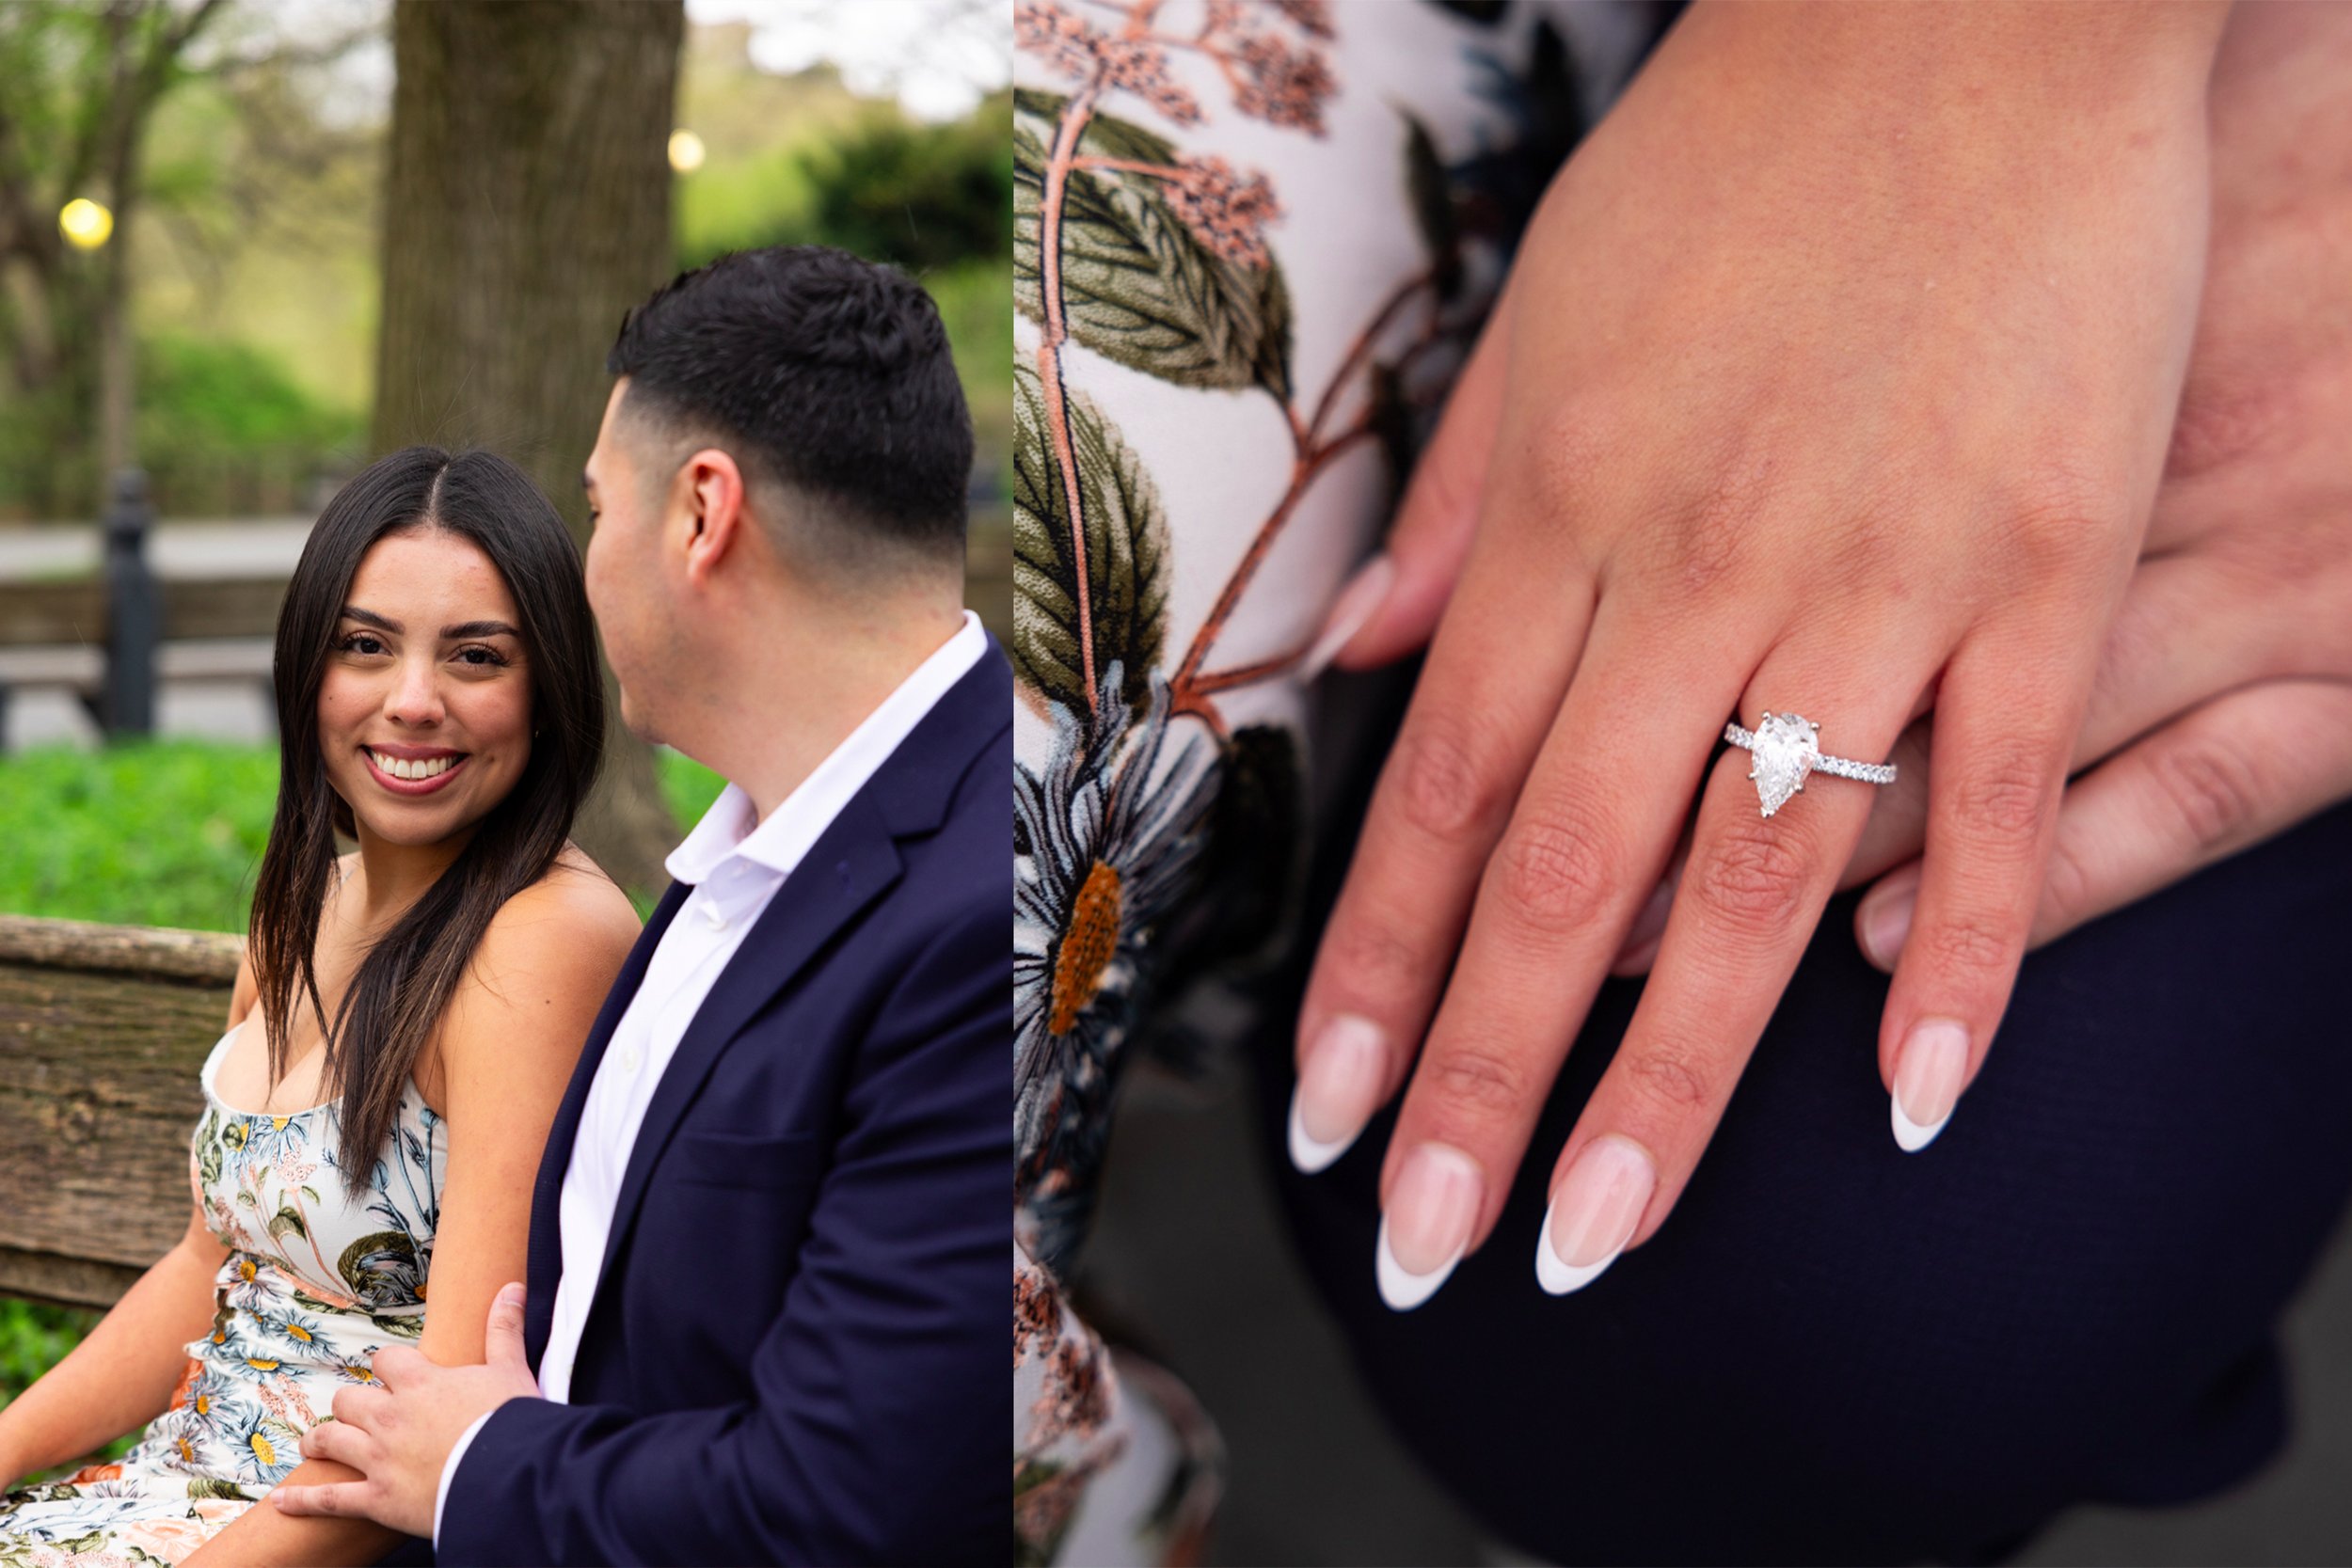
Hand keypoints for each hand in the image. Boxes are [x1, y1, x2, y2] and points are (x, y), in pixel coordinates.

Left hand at [272, 1283, 537, 1536]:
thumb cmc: (512, 1422)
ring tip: (313, 1444)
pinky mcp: (376, 1499)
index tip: (393, 1374)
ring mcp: (378, 1458)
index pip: (385, 1359)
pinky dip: (302, 1500)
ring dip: (319, 1441)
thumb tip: (512, 1288)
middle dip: (351, 1404)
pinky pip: (328, 1499)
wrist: (510, 1477)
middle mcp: (390, 1416)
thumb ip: (505, 1328)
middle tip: (357, 1413)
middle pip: (348, 1399)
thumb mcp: (512, 1369)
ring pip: (330, 1440)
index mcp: (420, 1382)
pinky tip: (281, 1502)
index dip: (387, 1366)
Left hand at [1289, 1, 2227, 1306]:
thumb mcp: (1547, 307)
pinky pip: (1998, 799)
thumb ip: (1456, 503)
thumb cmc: (1743, 152)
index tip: (1325, 1114)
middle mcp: (1693, 575)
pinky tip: (1913, 1106)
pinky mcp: (2039, 569)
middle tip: (1428, 1246)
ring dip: (1671, 1084)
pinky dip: (1962, 959)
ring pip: (1750, 880)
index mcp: (1559, 518)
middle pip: (1561, 877)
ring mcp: (1876, 581)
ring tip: (1599, 1241)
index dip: (1371, 970)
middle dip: (1480, 1079)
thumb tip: (1360, 655)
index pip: (1436, 795)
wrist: (1973, 2)